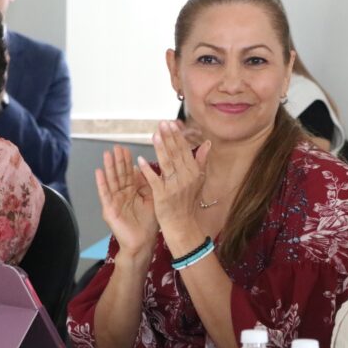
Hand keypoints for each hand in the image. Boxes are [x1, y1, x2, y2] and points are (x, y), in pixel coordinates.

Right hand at [95, 144, 158, 257]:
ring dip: (109, 167)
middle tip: (116, 146)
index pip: (129, 173)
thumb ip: (147, 184)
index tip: (125, 148)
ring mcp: (115, 201)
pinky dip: (101, 182)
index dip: (127, 161)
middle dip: (118, 160)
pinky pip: (105, 193)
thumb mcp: (152, 199)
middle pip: (119, 174)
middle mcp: (122, 195)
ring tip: (107, 154)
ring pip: (112, 180)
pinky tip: (99, 171)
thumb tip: (141, 167)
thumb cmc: (149, 225)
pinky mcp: (109, 209)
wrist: (143, 243)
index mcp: (133, 192)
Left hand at [137, 120, 210, 238]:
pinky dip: (147, 170)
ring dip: (160, 149)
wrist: (183, 223)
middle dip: (169, 138)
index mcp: (194, 172)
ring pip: (167, 164)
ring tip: (154, 135)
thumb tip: (207, 142)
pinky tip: (140, 160)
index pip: (185, 150)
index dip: (177, 136)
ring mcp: (174, 187)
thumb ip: (201, 160)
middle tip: (162, 124)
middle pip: (176, 154)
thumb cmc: (189, 202)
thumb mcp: (198, 180)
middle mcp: (186, 178)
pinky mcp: (163, 196)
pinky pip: (154, 180)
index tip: (171, 124)